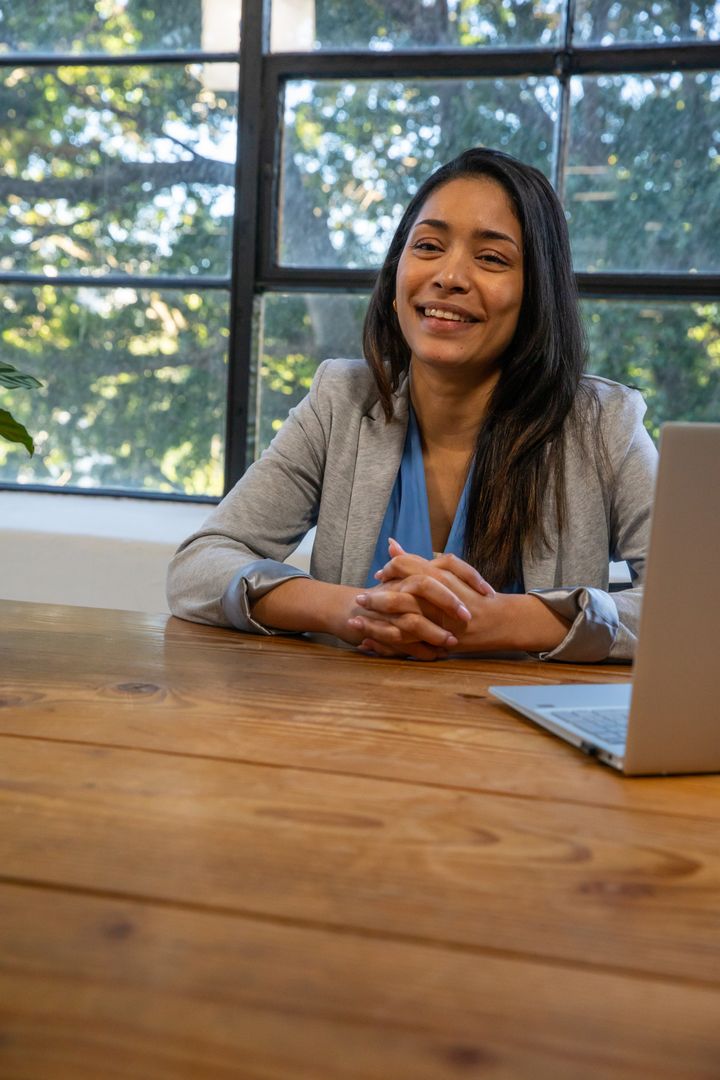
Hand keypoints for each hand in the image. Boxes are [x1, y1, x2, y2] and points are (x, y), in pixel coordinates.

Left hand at [367, 540, 569, 653]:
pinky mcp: (437, 641)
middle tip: (361, 599)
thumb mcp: (448, 572)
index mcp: (439, 577)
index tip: (379, 575)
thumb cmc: (473, 595)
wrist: (499, 621)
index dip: (390, 570)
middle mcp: (437, 598)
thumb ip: (419, 561)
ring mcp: (438, 621)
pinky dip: (386, 645)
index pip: (405, 568)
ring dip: (376, 623)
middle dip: (376, 598)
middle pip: (399, 595)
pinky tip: (370, 644)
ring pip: (400, 622)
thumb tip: (391, 545)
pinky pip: (407, 644)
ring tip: (357, 622)